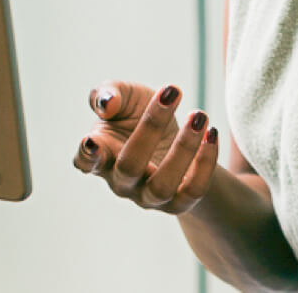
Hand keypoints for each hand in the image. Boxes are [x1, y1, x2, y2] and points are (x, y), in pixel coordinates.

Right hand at [73, 80, 218, 214]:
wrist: (170, 137)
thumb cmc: (136, 113)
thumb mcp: (123, 95)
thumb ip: (109, 94)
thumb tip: (108, 104)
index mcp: (101, 155)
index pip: (86, 162)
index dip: (86, 155)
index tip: (91, 141)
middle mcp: (122, 182)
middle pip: (129, 166)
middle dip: (150, 128)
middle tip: (171, 94)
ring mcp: (149, 197)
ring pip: (163, 185)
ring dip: (184, 148)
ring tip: (199, 115)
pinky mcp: (178, 203)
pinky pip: (194, 190)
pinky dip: (205, 163)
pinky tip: (211, 133)